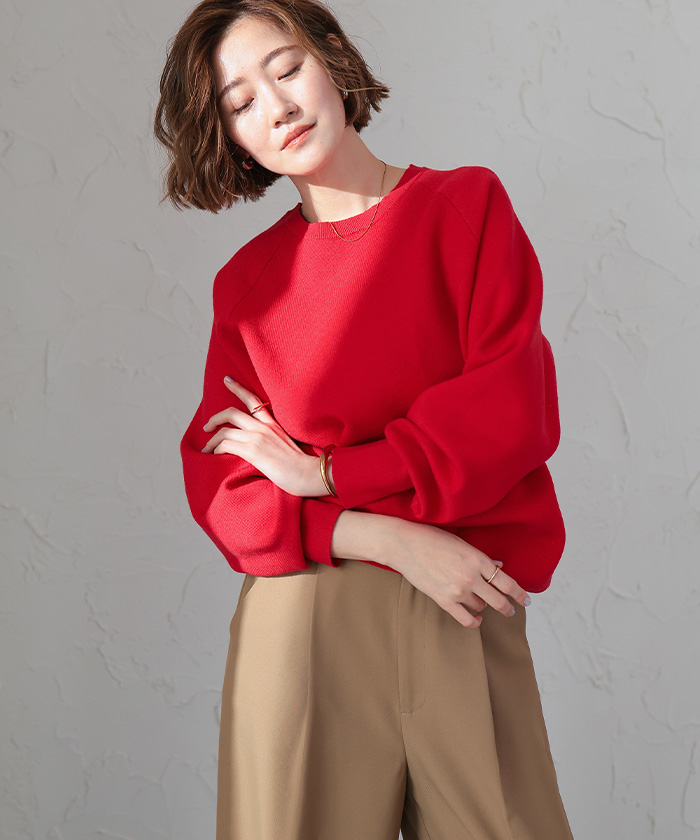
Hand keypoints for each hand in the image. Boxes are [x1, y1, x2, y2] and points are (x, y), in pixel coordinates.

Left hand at [201, 376, 326, 496]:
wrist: (308, 473)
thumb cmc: (300, 465)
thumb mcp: (286, 444)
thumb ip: (272, 439)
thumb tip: (259, 445)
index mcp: (272, 423)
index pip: (252, 400)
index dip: (237, 388)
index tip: (226, 380)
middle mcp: (263, 427)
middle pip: (231, 413)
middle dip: (214, 419)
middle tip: (207, 428)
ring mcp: (258, 437)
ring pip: (224, 431)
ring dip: (211, 441)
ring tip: (207, 450)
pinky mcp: (253, 451)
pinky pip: (226, 445)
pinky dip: (216, 449)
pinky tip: (216, 456)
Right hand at [375, 517, 530, 627]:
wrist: (404, 544)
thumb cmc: (432, 539)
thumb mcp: (461, 543)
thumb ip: (481, 558)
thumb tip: (499, 567)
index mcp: (476, 558)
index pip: (506, 582)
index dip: (519, 594)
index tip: (526, 600)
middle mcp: (470, 576)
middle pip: (498, 600)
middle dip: (508, 608)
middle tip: (511, 611)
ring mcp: (457, 590)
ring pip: (480, 607)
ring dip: (482, 605)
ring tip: (477, 599)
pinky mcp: (443, 600)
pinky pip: (466, 619)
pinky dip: (474, 621)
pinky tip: (477, 619)